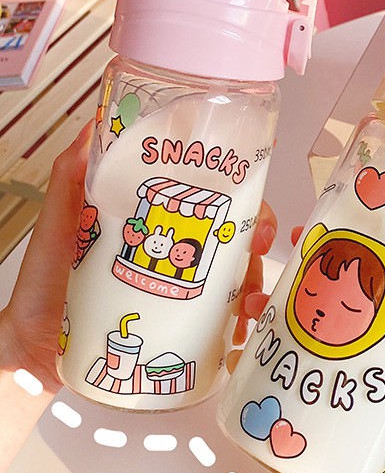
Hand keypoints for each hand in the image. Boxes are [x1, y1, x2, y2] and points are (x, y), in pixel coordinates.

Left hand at [0, 123, 279, 393]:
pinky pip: (227, 322)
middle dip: (263, 233)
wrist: (33, 346)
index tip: (256, 193)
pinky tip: (243, 330)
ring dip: (259, 283)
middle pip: (240, 231)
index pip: (214, 194)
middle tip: (261, 245)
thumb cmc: (48, 281)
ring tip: (250, 301)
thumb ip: (71, 176)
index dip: (246, 189)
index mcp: (162, 220)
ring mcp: (186, 288)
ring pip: (243, 275)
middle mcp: (181, 251)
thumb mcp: (62, 222)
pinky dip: (244, 323)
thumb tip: (92, 126)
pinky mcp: (184, 325)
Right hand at [237, 237, 384, 472]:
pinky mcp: (285, 434)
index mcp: (377, 364)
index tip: (318, 236)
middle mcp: (340, 376)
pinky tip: (233, 353)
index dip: (334, 271)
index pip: (352, 307)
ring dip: (257, 322)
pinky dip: (240, 372)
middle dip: (282, 289)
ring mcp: (310, 403)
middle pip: (306, 322)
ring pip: (276, 351)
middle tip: (275, 267)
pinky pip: (257, 398)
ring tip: (250, 307)